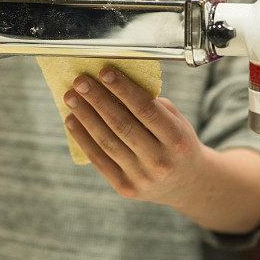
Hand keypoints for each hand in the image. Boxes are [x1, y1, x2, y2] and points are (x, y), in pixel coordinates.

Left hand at [63, 68, 204, 207]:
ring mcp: (142, 177)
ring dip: (85, 116)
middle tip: (80, 81)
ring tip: (71, 97)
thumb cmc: (177, 141)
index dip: (123, 89)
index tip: (104, 72)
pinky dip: (82, 138)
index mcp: (178, 139)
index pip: (146, 109)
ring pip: (107, 141)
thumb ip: (150, 103)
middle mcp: (161, 161)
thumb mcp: (175, 119)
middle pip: (122, 125)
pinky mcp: (125, 188)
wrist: (188, 184)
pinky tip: (72, 120)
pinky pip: (98, 159)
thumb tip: (114, 81)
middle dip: (97, 100)